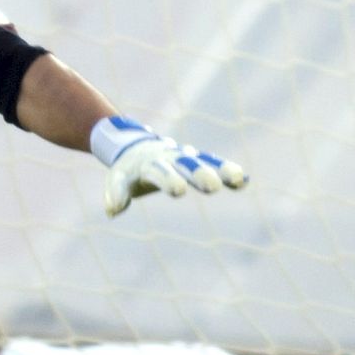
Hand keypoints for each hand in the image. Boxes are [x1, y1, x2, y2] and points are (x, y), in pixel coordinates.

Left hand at [103, 124, 245, 215]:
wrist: (135, 144)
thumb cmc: (128, 168)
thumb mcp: (119, 178)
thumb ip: (117, 192)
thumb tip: (112, 210)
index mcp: (149, 163)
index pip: (158, 171)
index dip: (168, 179)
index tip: (179, 190)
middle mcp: (170, 157)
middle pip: (185, 164)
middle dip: (197, 173)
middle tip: (211, 186)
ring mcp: (185, 158)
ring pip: (204, 163)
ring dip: (219, 170)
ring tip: (236, 179)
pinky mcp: (197, 161)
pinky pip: (214, 164)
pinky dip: (227, 171)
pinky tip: (243, 180)